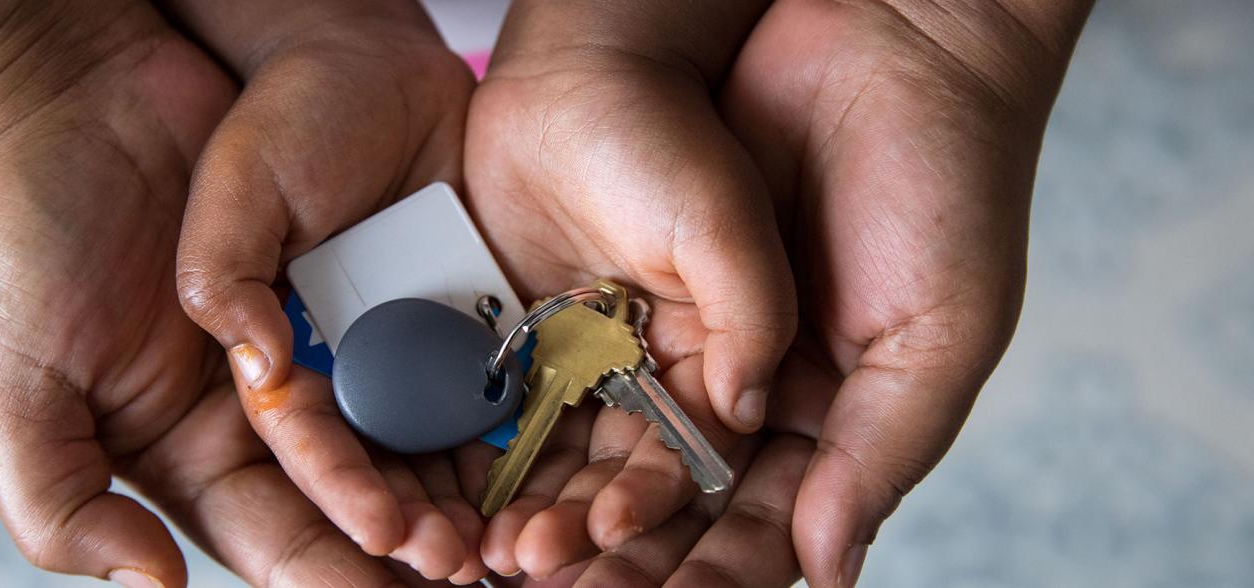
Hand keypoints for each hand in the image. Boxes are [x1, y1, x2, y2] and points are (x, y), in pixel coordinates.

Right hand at [0, 0, 477, 583]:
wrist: (79, 98)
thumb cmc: (29, 241)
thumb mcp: (15, 382)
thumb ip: (62, 496)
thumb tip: (152, 583)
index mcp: (192, 453)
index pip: (275, 537)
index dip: (329, 576)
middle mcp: (265, 416)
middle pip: (352, 503)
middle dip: (406, 547)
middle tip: (466, 571)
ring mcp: (319, 348)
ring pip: (401, 436)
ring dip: (448, 485)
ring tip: (498, 528)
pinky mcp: (359, 285)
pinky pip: (420, 346)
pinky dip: (460, 389)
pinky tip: (508, 428)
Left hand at [464, 0, 1092, 583]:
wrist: (888, 39)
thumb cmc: (946, 188)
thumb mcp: (940, 333)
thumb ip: (880, 452)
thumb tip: (828, 569)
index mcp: (836, 418)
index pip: (770, 524)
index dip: (717, 575)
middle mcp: (760, 391)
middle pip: (686, 501)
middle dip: (631, 554)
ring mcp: (698, 337)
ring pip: (626, 444)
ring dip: (580, 501)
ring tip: (527, 552)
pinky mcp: (643, 282)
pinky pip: (590, 363)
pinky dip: (556, 419)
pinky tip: (514, 467)